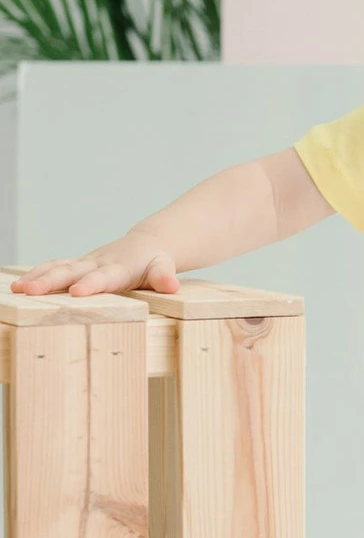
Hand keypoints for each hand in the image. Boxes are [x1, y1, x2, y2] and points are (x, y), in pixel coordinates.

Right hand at [10, 231, 179, 296]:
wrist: (147, 245)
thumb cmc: (156, 262)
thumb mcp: (165, 268)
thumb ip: (164, 277)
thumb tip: (171, 285)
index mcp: (120, 267)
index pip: (104, 277)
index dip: (91, 284)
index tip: (77, 292)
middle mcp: (98, 263)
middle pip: (72, 272)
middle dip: (50, 282)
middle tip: (30, 291)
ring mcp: (85, 263)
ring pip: (58, 268)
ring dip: (37, 278)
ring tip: (18, 289)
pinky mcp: (78, 266)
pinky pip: (54, 267)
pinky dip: (37, 274)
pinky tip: (18, 285)